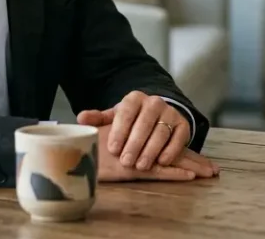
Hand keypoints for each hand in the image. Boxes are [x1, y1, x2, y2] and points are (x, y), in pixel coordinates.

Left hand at [76, 91, 193, 171]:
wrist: (157, 116)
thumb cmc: (131, 121)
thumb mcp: (114, 118)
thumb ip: (98, 119)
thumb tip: (81, 119)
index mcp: (134, 98)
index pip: (126, 112)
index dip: (119, 131)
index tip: (113, 149)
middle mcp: (154, 102)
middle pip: (144, 123)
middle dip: (135, 144)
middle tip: (126, 161)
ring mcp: (170, 113)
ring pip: (161, 132)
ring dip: (151, 150)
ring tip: (141, 165)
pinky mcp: (183, 125)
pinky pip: (178, 138)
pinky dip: (170, 151)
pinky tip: (161, 162)